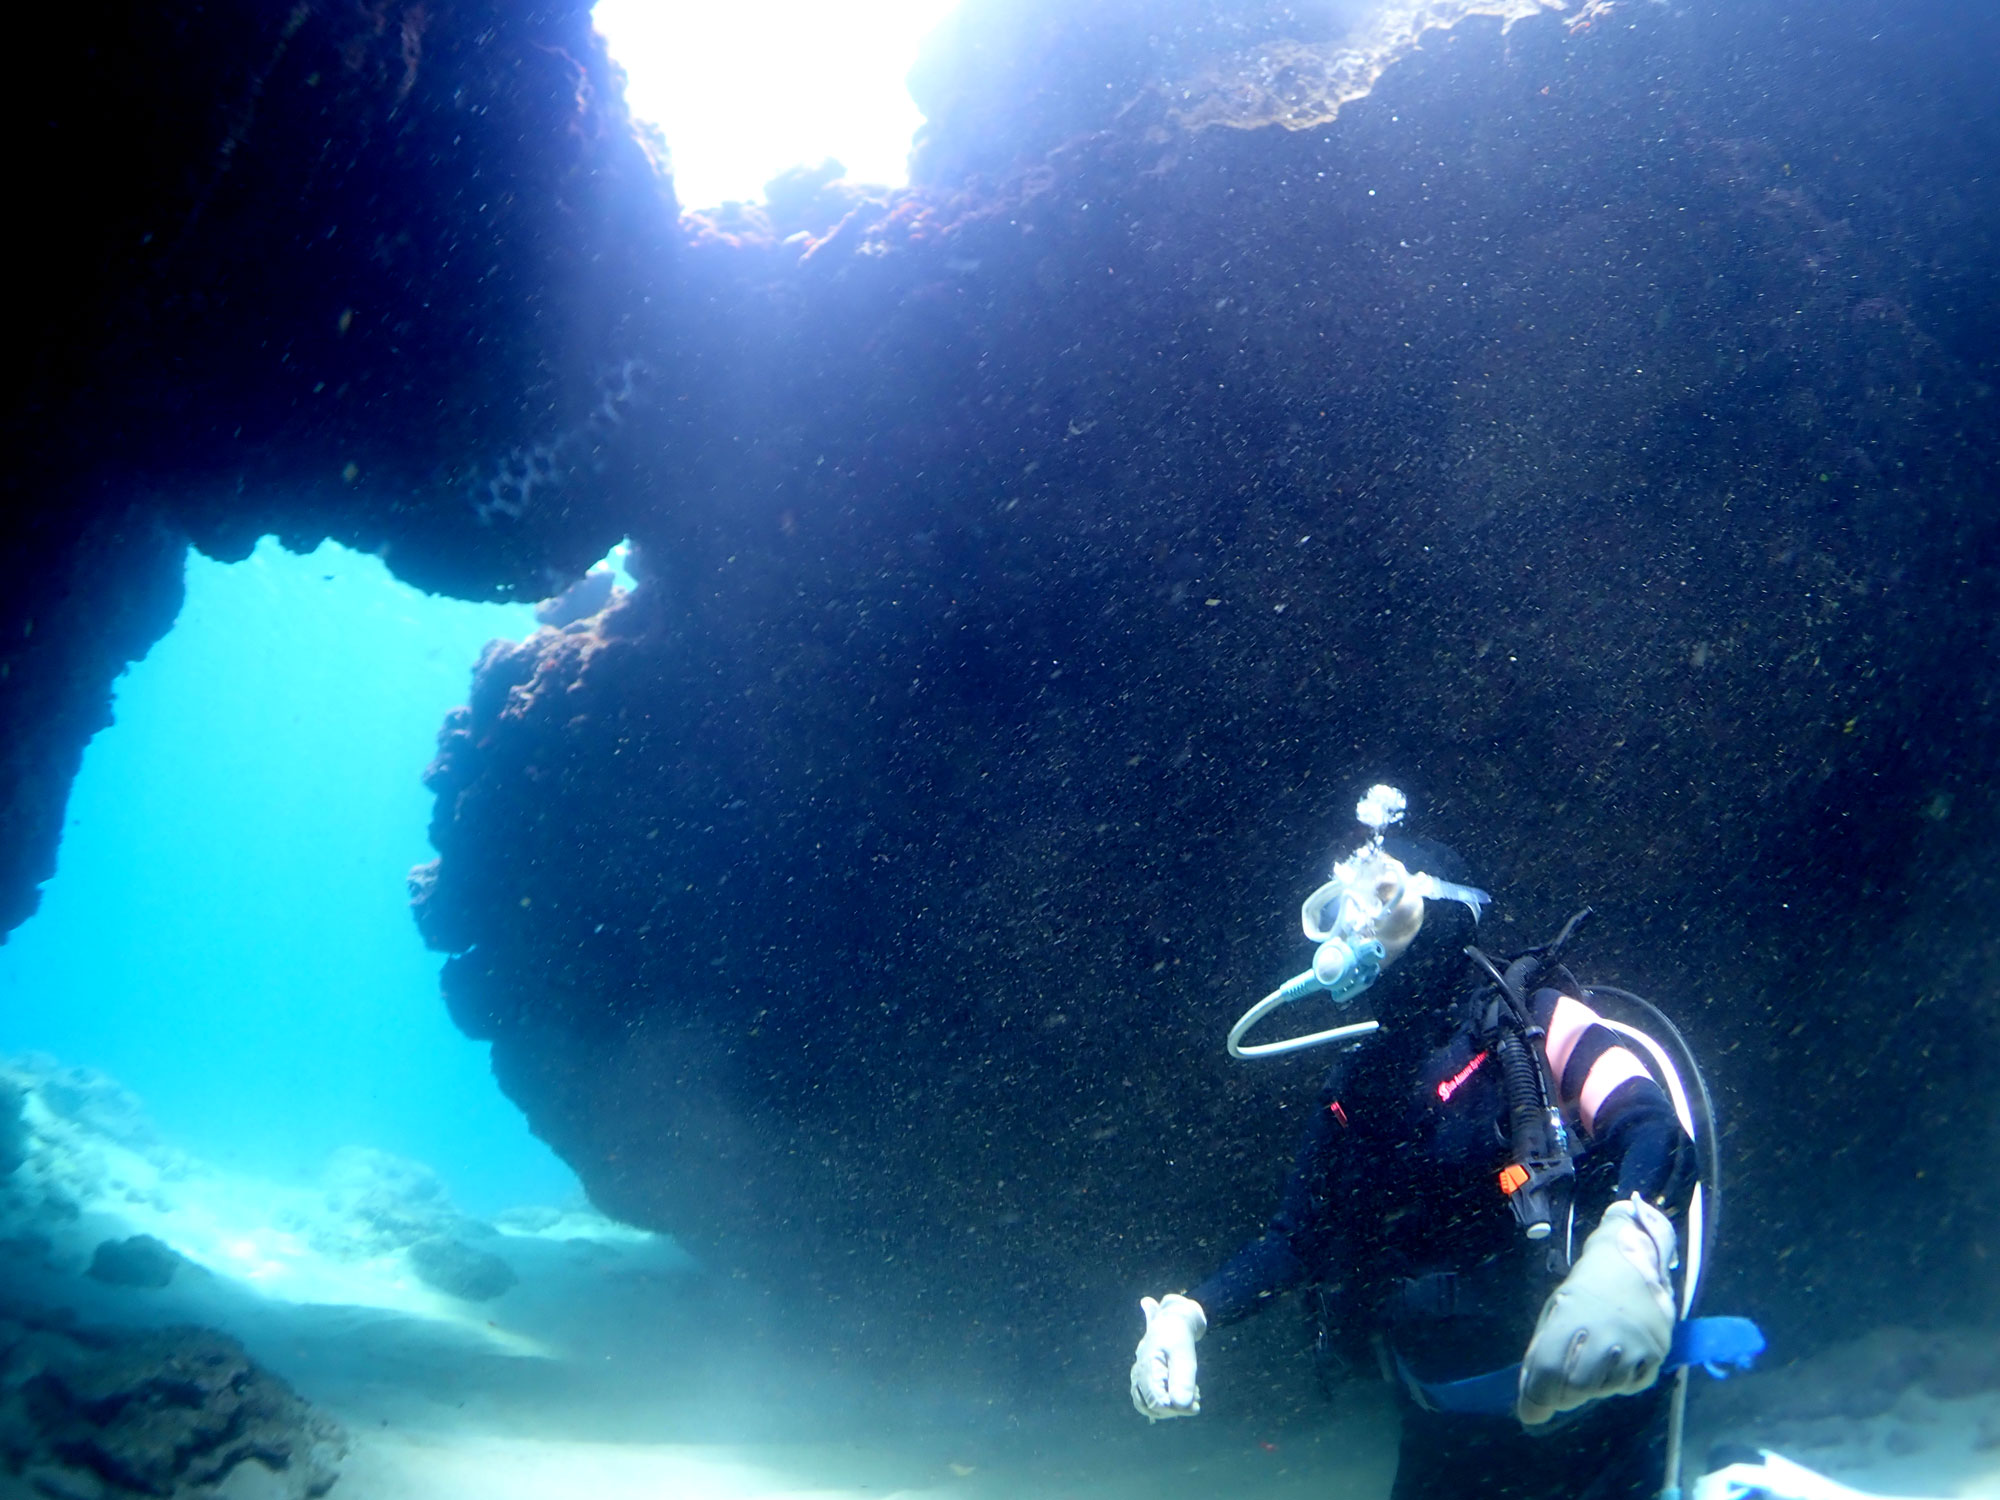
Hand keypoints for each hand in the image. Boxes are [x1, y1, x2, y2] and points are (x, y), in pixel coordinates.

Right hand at [1130, 1292, 1206, 1420]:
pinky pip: (1150, 1402)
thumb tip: (1182, 1407)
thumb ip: (1183, 1380)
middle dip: (1177, 1407)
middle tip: (1195, 1393)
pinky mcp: (1142, 1382)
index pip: (1158, 1403)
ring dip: (1172, 1407)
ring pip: (1151, 1408)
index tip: (1196, 1401)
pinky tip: (1180, 1394)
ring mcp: (1138, 1379)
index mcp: (1146, 1369)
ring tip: (1189, 1393)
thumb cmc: (1178, 1336)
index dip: (1178, 1408)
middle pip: (1154, 1408)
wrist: (1170, 1322)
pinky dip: (1166, 1404)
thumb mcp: (1185, 1354)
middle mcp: (1138, 1377)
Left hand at [1517, 1196, 1676, 1426]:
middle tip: (1561, 1391)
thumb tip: (1530, 1401)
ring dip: (1593, 1387)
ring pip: (1605, 1389)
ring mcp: (1632, 1344)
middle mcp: (1602, 1333)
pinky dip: (1620, 1382)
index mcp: (1569, 1318)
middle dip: (1564, 1397)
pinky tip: (1616, 1361)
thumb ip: (1541, 1353)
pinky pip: (1632, 1385)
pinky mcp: (1656, 1352)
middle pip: (1577, 1387)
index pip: (1548, 1370)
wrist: (1632, 1265)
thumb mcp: (1553, 1312)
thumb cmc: (1585, 1291)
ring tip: (1591, 1364)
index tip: (1530, 1413)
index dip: (1536, 1398)